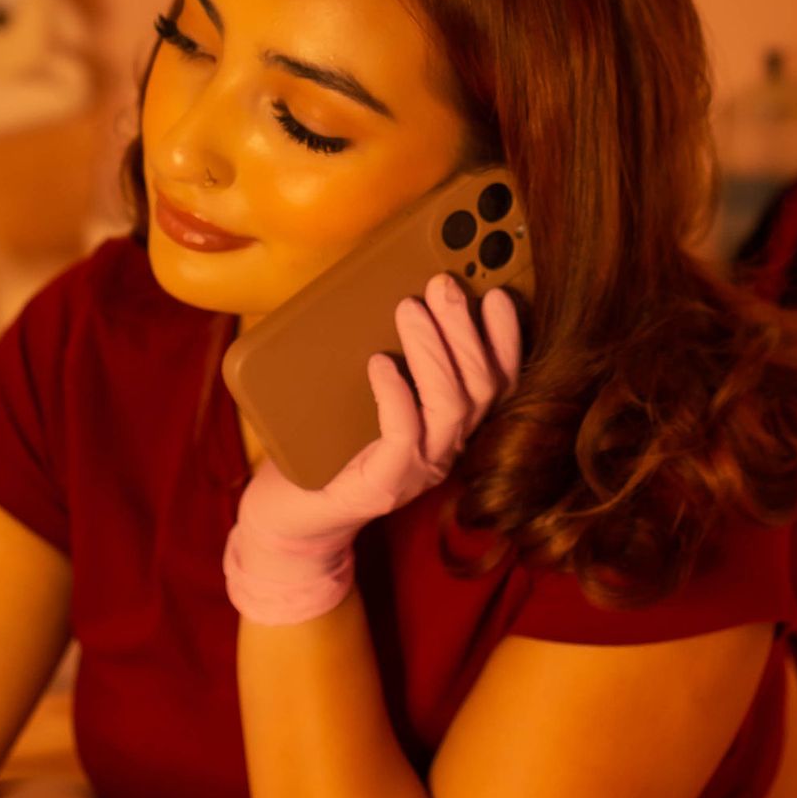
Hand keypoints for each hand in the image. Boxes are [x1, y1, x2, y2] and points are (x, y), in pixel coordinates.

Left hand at [224, 272, 522, 625]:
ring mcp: (418, 470)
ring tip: (409, 308)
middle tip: (443, 284)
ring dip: (434, 351)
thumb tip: (397, 293)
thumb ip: (390, 354)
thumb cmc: (328, 442)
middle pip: (481, 387)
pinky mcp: (384, 486)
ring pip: (450, 407)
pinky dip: (396, 394)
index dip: (505, 338)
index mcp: (450, 423)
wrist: (291, 513)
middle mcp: (446, 448)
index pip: (497, 381)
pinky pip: (403, 435)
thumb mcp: (365, 392)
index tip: (498, 293)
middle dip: (466, 329)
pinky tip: (378, 363)